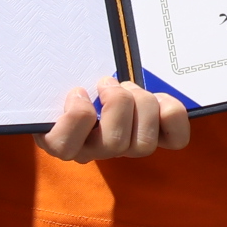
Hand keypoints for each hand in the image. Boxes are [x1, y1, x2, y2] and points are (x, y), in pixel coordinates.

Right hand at [45, 78, 187, 160]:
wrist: (101, 78)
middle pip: (113, 144)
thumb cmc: (78, 80)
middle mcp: (95, 151)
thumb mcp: (59, 77)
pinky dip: (171, 114)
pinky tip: (159, 98)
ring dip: (141, 105)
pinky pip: (175, 139)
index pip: (63, 146)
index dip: (76, 116)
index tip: (79, 91)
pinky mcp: (156, 138)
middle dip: (117, 103)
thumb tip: (58, 76)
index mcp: (64, 139)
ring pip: (144, 144)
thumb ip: (51, 78)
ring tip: (131, 87)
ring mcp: (127, 148)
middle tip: (109, 83)